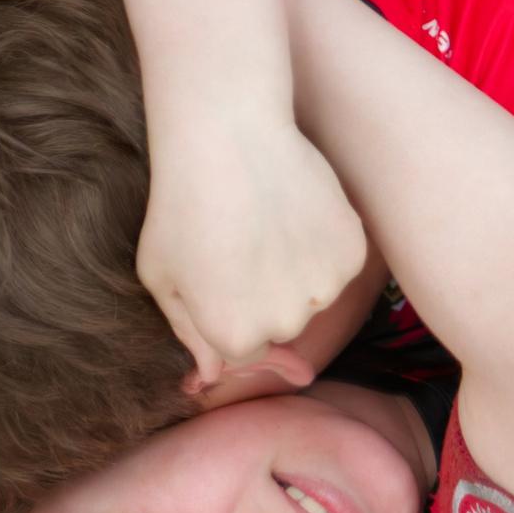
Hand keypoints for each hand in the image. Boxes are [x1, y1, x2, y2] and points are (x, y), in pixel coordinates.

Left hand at [137, 116, 369, 381]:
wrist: (228, 136)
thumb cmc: (180, 204)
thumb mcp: (161, 276)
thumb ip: (188, 332)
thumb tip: (207, 376)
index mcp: (233, 336)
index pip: (242, 352)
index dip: (230, 313)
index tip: (221, 275)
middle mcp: (284, 323)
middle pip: (280, 327)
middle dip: (264, 298)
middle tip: (244, 243)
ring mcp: (323, 290)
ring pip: (312, 297)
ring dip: (296, 273)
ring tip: (268, 223)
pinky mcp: (352, 254)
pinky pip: (338, 266)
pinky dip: (323, 246)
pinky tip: (294, 212)